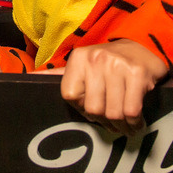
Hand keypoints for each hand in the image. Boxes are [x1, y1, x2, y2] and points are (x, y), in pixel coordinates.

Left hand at [44, 39, 168, 135]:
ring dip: (121, 126)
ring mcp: (117, 65)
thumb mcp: (83, 64)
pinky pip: (132, 111)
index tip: (92, 110)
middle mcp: (95, 59)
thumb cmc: (110, 62)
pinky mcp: (137, 74)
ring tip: (125, 126)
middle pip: (93, 108)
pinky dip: (135, 123)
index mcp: (78, 58)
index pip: (70, 96)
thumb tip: (29, 78)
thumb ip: (58, 74)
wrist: (144, 46)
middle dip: (104, 121)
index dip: (81, 108)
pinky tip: (136, 123)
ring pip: (113, 113)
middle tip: (112, 123)